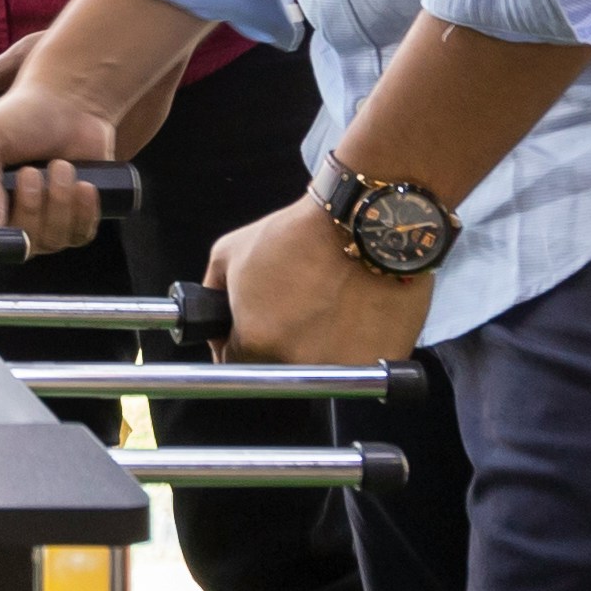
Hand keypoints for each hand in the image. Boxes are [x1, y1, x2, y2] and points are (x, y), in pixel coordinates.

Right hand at [0, 68, 131, 254]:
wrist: (69, 104)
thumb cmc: (21, 116)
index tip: (3, 216)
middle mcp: (10, 216)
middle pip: (20, 245)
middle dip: (31, 207)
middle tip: (31, 172)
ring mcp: (44, 221)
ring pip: (52, 241)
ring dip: (59, 203)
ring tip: (61, 166)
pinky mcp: (76, 218)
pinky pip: (80, 235)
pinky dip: (84, 212)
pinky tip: (84, 184)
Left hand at [215, 190, 441, 370]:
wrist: (366, 221)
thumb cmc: (300, 234)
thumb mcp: (229, 253)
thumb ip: (211, 294)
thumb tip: (209, 321)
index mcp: (256, 342)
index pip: (234, 365)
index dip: (238, 343)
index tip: (251, 327)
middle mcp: (296, 363)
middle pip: (278, 367)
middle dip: (280, 342)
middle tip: (296, 308)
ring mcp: (342, 369)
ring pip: (319, 370)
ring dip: (319, 346)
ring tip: (328, 307)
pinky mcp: (382, 362)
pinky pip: (361, 365)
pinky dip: (358, 344)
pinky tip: (357, 313)